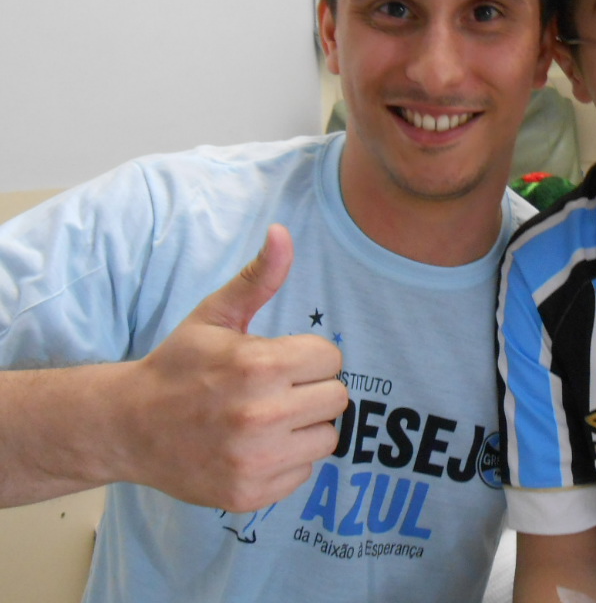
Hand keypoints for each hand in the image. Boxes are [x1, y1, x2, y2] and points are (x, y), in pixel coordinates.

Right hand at [121, 224, 347, 511]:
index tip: (279, 362)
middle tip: (276, 391)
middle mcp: (260, 416)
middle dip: (311, 390)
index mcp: (258, 366)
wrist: (126, 427)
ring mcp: (255, 460)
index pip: (331, 358)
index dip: (308, 357)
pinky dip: (286, 462)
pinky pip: (304, 473)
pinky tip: (255, 448)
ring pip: (327, 438)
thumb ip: (258, 277)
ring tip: (266, 419)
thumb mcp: (214, 315)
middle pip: (337, 398)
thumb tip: (283, 232)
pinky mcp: (249, 494)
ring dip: (304, 427)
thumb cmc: (178, 366)